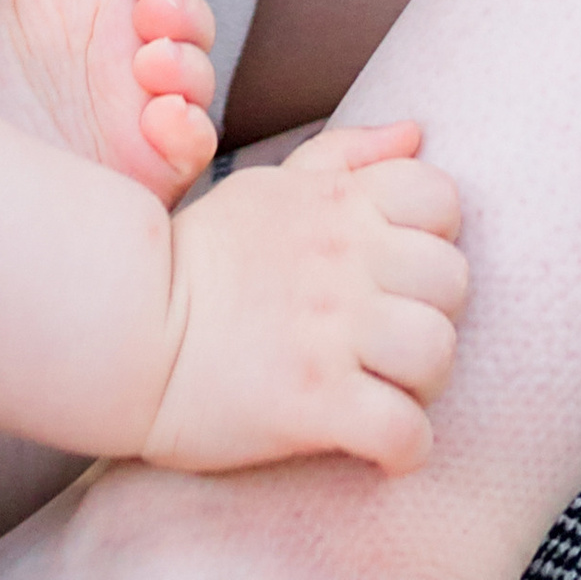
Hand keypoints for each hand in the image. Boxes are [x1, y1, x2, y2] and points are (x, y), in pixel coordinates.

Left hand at [0, 0, 217, 202]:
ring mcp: (154, 119)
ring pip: (195, 88)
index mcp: (145, 11)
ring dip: (182, 65)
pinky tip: (160, 113)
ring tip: (148, 56)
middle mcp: (158, 64)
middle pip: (194, 29)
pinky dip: (184, 130)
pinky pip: (188, 152)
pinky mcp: (146, 170)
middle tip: (146, 4)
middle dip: (178, 8)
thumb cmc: (28, 51)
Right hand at [143, 123, 466, 476]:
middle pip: (452, 279)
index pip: (440, 197)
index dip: (434, 237)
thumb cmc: (204, 258)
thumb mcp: (271, 186)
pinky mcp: (314, 402)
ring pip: (437, 351)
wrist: (128, 328)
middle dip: (435, 313)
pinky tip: (380, 448)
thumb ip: (347, 155)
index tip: (400, 272)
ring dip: (423, 383)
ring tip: (389, 390)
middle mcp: (342, 259)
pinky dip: (406, 450)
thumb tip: (416, 131)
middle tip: (394, 340)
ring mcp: (330, 331)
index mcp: (335, 203)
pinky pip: (405, 433)